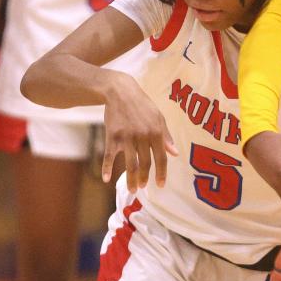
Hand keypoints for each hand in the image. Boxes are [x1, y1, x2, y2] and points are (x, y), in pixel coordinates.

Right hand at [103, 76, 177, 191]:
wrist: (120, 91)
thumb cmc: (142, 105)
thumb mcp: (158, 117)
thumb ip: (166, 136)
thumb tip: (175, 153)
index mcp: (156, 132)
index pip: (161, 158)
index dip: (161, 173)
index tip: (161, 185)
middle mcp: (142, 136)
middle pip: (145, 163)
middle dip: (145, 178)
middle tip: (143, 187)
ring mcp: (126, 137)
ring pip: (130, 163)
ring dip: (131, 179)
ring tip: (133, 189)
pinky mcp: (112, 136)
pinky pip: (109, 156)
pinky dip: (106, 168)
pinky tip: (106, 179)